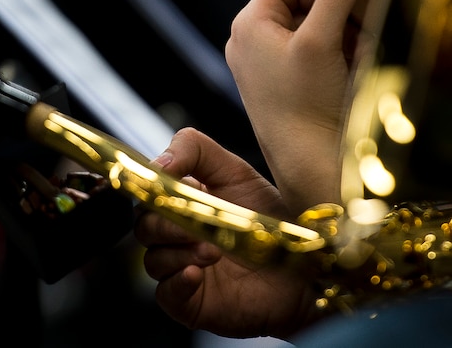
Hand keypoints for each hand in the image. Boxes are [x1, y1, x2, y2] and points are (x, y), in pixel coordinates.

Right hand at [134, 128, 322, 338]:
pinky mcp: (191, 301)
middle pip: (145, 226)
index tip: (168, 179)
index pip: (149, 193)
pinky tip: (197, 274)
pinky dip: (177, 282)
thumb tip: (161, 161)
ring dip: (178, 252)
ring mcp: (183, 268)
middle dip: (167, 224)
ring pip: (153, 259)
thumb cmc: (274, 220)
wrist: (306, 268)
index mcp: (184, 201)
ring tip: (213, 251)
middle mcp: (178, 235)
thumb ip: (197, 151)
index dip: (152, 187)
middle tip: (197, 226)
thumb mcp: (238, 173)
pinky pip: (166, 293)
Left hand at [226, 0, 377, 211]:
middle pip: (304, 2)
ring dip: (341, 35)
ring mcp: (265, 65)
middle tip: (356, 34)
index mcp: (248, 23)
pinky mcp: (283, 85)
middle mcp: (249, 41)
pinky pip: (314, 53)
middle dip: (337, 14)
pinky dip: (336, 56)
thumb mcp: (324, 38)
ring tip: (353, 57)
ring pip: (314, 28)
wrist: (311, 165)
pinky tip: (349, 72)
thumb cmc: (309, 105)